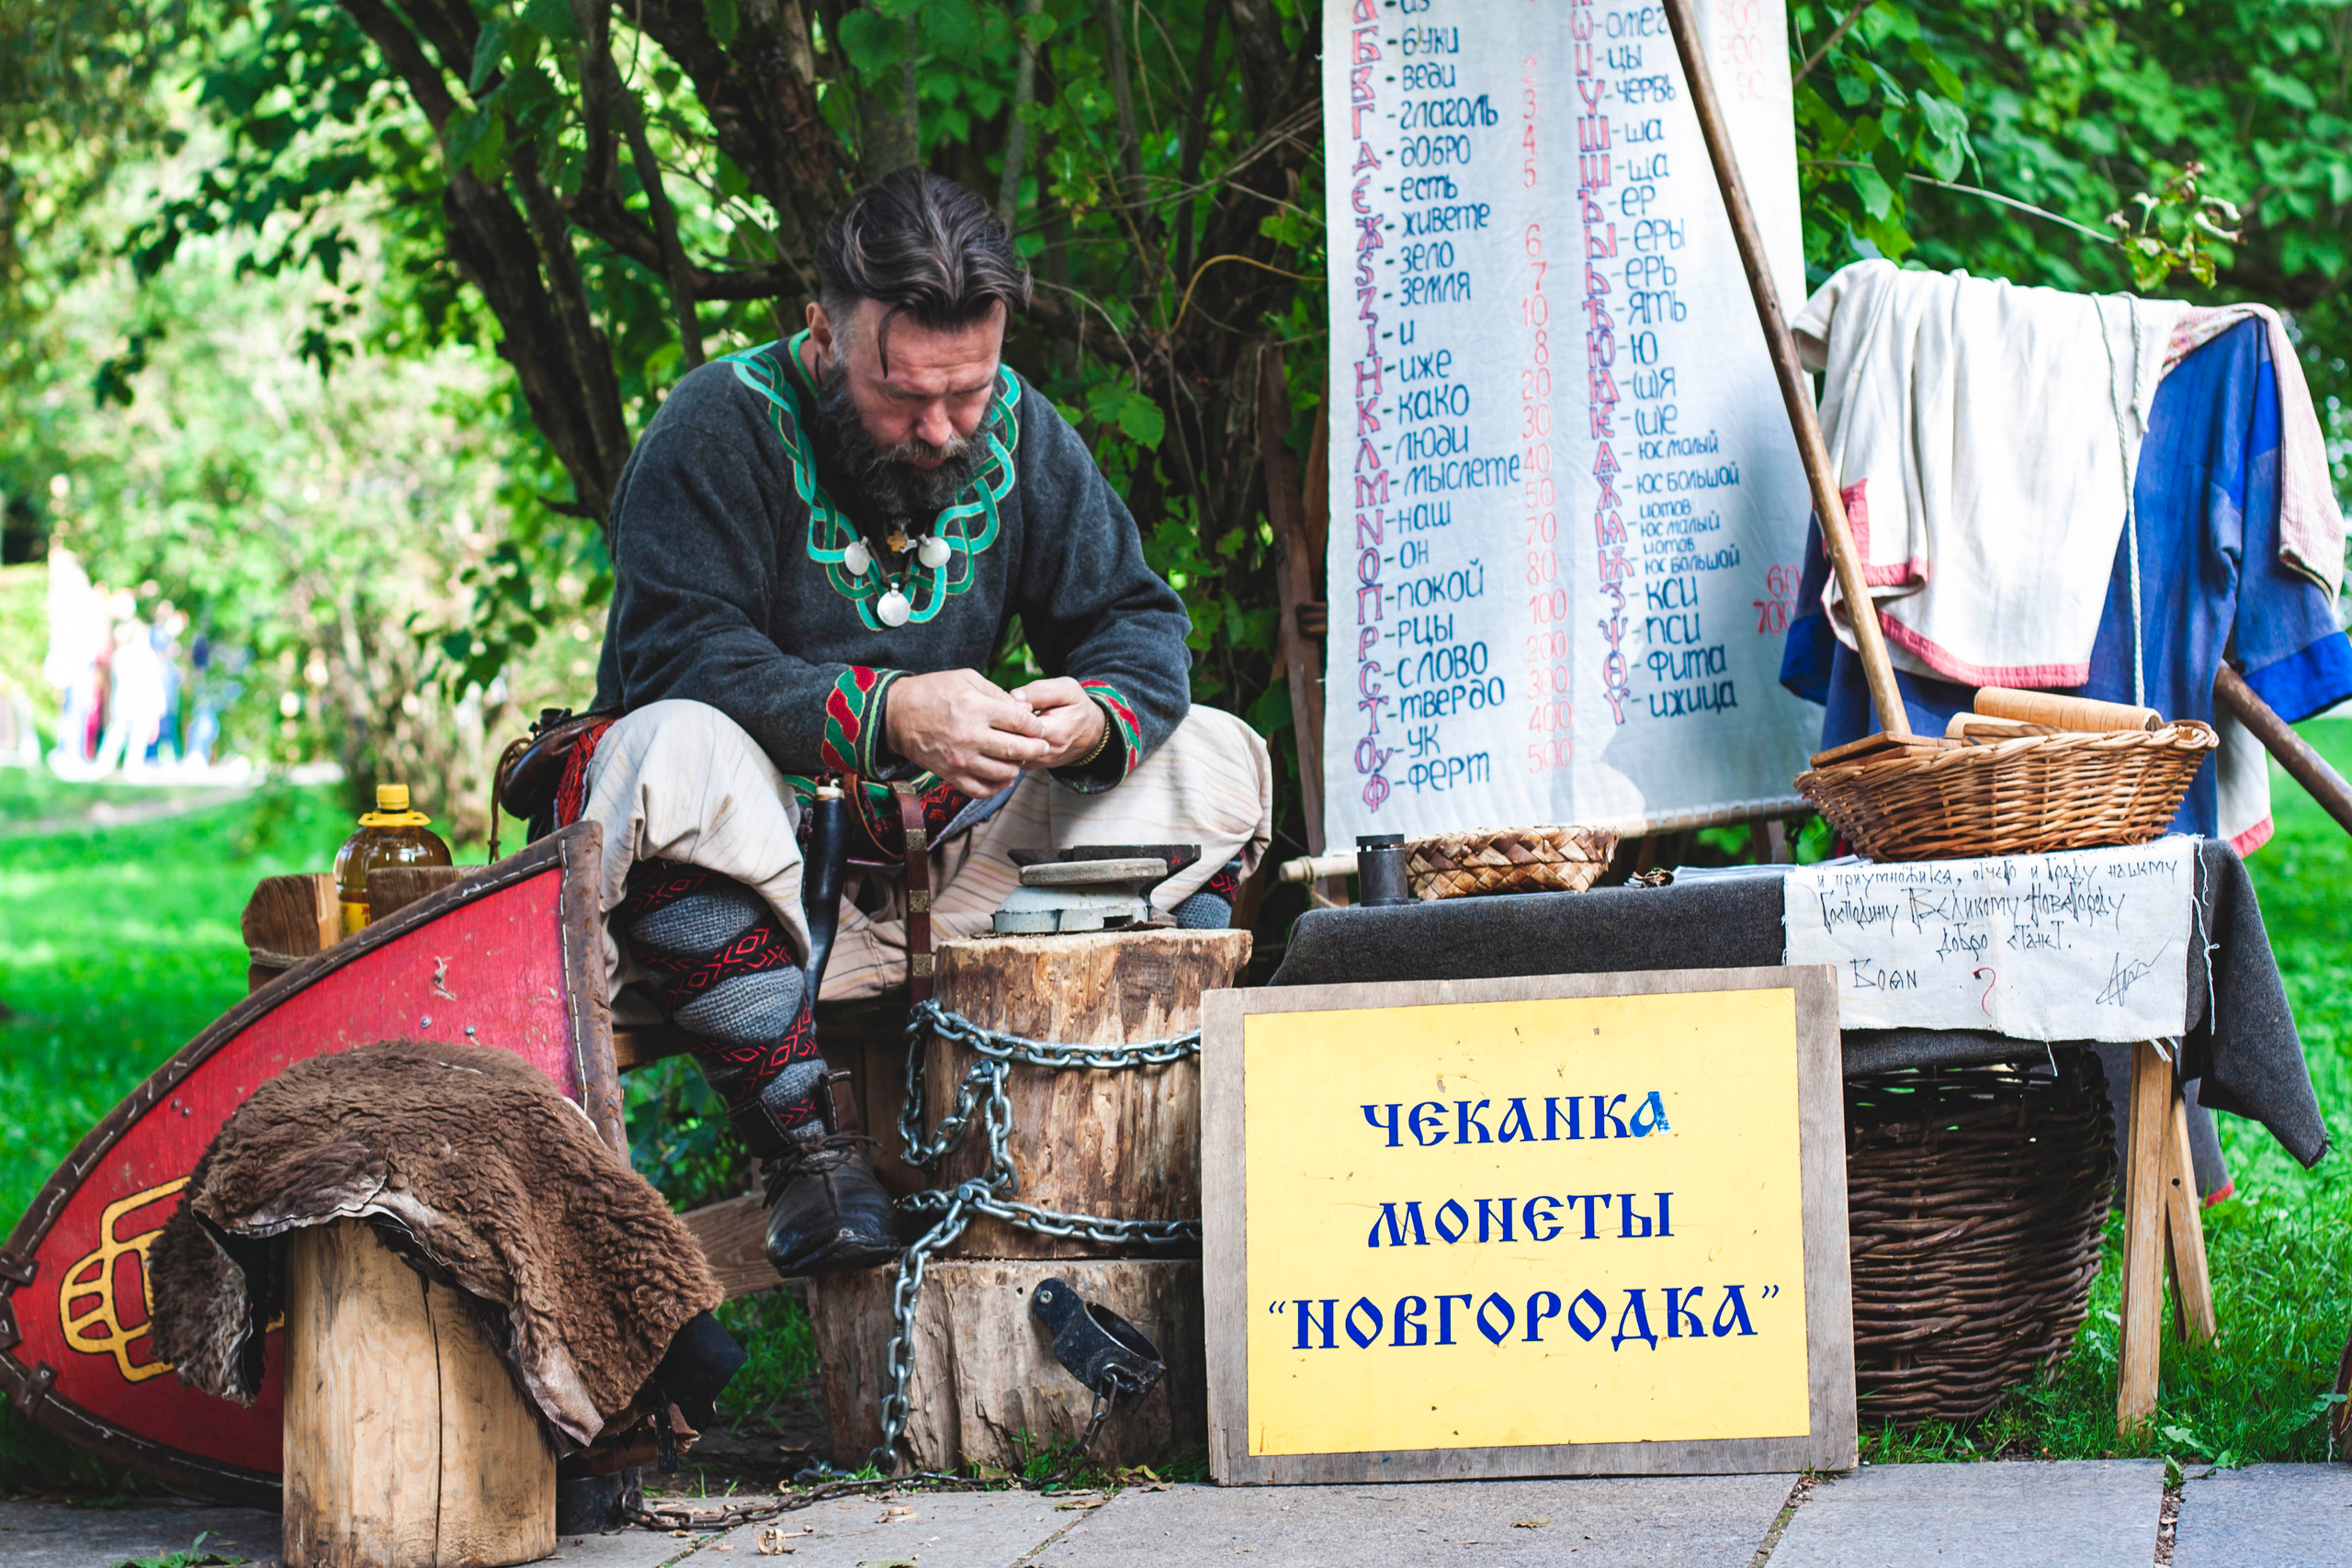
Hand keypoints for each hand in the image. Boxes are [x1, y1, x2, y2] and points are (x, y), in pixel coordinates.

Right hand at [883, 669, 1050, 795]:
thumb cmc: (933, 691)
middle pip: (1016, 750)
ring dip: (1018, 767)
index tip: (1039, 727)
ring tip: (1021, 759)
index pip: (1020, 722)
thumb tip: (1026, 708)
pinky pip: (981, 790)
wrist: (897, 715)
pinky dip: (997, 787)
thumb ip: (998, 694)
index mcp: (976, 709)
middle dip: (1036, 748)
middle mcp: (970, 736)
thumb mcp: (966, 679)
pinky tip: (1004, 777)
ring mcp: (960, 759)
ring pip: (1003, 772)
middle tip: (1042, 746)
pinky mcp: (950, 774)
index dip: (1036, 725)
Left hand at [1009, 677, 1108, 769]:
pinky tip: (1007, 729)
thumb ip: (1041, 691)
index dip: (1009, 711)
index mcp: (1056, 733)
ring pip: (1006, 752)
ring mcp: (1036, 762)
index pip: (1020, 726)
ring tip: (1002, 719)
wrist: (1090, 734)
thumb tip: (1013, 696)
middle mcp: (1044, 753)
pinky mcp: (1030, 765)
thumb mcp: (1067, 690)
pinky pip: (1008, 758)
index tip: (1008, 700)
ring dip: (1000, 735)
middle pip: (1009, 741)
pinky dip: (1004, 744)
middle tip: (999, 710)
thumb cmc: (1077, 708)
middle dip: (999, 725)